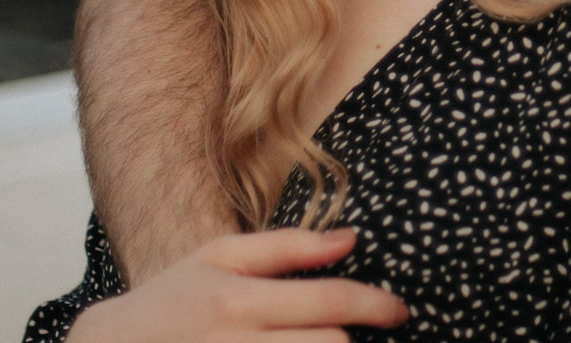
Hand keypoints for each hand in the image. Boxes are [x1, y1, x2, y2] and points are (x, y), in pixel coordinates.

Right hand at [66, 226, 408, 342]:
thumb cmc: (171, 300)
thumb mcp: (219, 257)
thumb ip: (288, 247)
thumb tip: (352, 238)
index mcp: (238, 299)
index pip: (328, 302)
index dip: (375, 306)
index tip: (400, 311)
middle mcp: (236, 342)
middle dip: (355, 342)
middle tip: (368, 334)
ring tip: (336, 342)